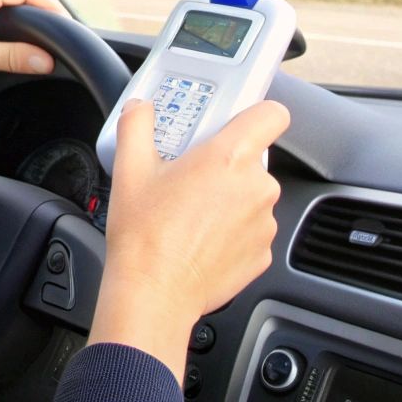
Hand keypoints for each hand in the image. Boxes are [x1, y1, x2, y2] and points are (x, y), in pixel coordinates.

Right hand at [87, 99, 288, 377]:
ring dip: (230, 199)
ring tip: (193, 213)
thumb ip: (137, 125)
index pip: (272, 114)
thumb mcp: (129, 168)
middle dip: (226, 165)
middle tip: (193, 177)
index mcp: (229, 157)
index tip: (238, 121)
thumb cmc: (145, 235)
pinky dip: (232, 231)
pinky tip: (201, 238)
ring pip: (252, 196)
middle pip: (253, 158)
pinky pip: (252, 229)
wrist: (154, 293)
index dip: (257, 113)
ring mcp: (264, 222)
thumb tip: (140, 109)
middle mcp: (256, 187)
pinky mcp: (263, 253)